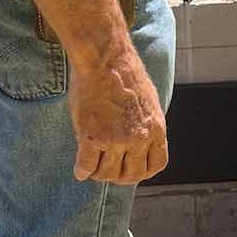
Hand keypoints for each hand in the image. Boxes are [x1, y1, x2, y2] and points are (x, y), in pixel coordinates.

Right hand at [70, 42, 168, 184]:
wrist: (105, 59)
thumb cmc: (124, 73)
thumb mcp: (149, 101)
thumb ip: (146, 124)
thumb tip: (142, 139)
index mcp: (155, 129)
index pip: (155, 166)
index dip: (142, 171)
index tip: (131, 169)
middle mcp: (138, 138)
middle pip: (131, 175)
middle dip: (119, 177)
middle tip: (108, 171)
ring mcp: (114, 140)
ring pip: (107, 174)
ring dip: (99, 174)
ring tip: (93, 167)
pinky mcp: (91, 137)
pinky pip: (87, 167)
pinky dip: (82, 171)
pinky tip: (80, 168)